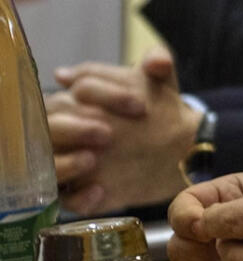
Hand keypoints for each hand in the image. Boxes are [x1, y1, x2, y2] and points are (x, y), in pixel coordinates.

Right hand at [48, 47, 198, 213]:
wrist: (177, 145)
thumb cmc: (158, 108)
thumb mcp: (161, 83)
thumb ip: (160, 63)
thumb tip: (154, 62)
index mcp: (81, 97)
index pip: (81, 88)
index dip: (107, 95)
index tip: (140, 106)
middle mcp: (67, 127)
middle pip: (51, 124)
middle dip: (75, 128)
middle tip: (107, 133)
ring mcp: (69, 159)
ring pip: (46, 163)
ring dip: (64, 163)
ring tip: (92, 161)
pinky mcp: (78, 191)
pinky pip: (65, 199)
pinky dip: (78, 197)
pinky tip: (99, 192)